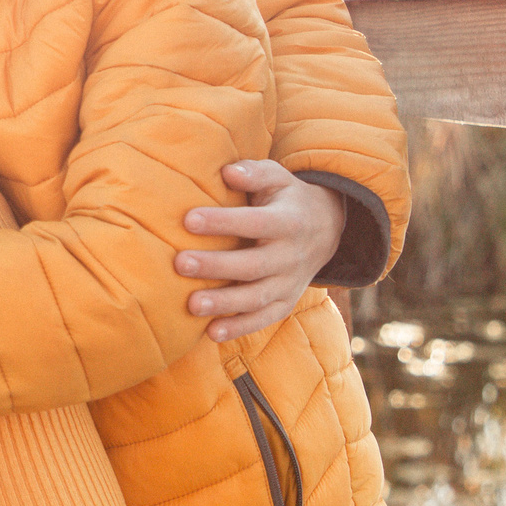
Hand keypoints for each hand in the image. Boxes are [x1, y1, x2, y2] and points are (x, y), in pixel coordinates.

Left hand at [178, 162, 345, 342]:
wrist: (325, 228)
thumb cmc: (285, 198)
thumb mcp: (277, 178)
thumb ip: (253, 173)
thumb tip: (227, 172)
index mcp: (288, 222)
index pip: (254, 223)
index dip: (223, 222)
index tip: (188, 220)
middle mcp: (291, 255)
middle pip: (253, 264)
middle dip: (216, 266)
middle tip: (180, 263)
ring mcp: (289, 283)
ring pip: (257, 297)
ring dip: (225, 303)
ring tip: (192, 305)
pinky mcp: (285, 302)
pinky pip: (263, 319)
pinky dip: (239, 328)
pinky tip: (211, 333)